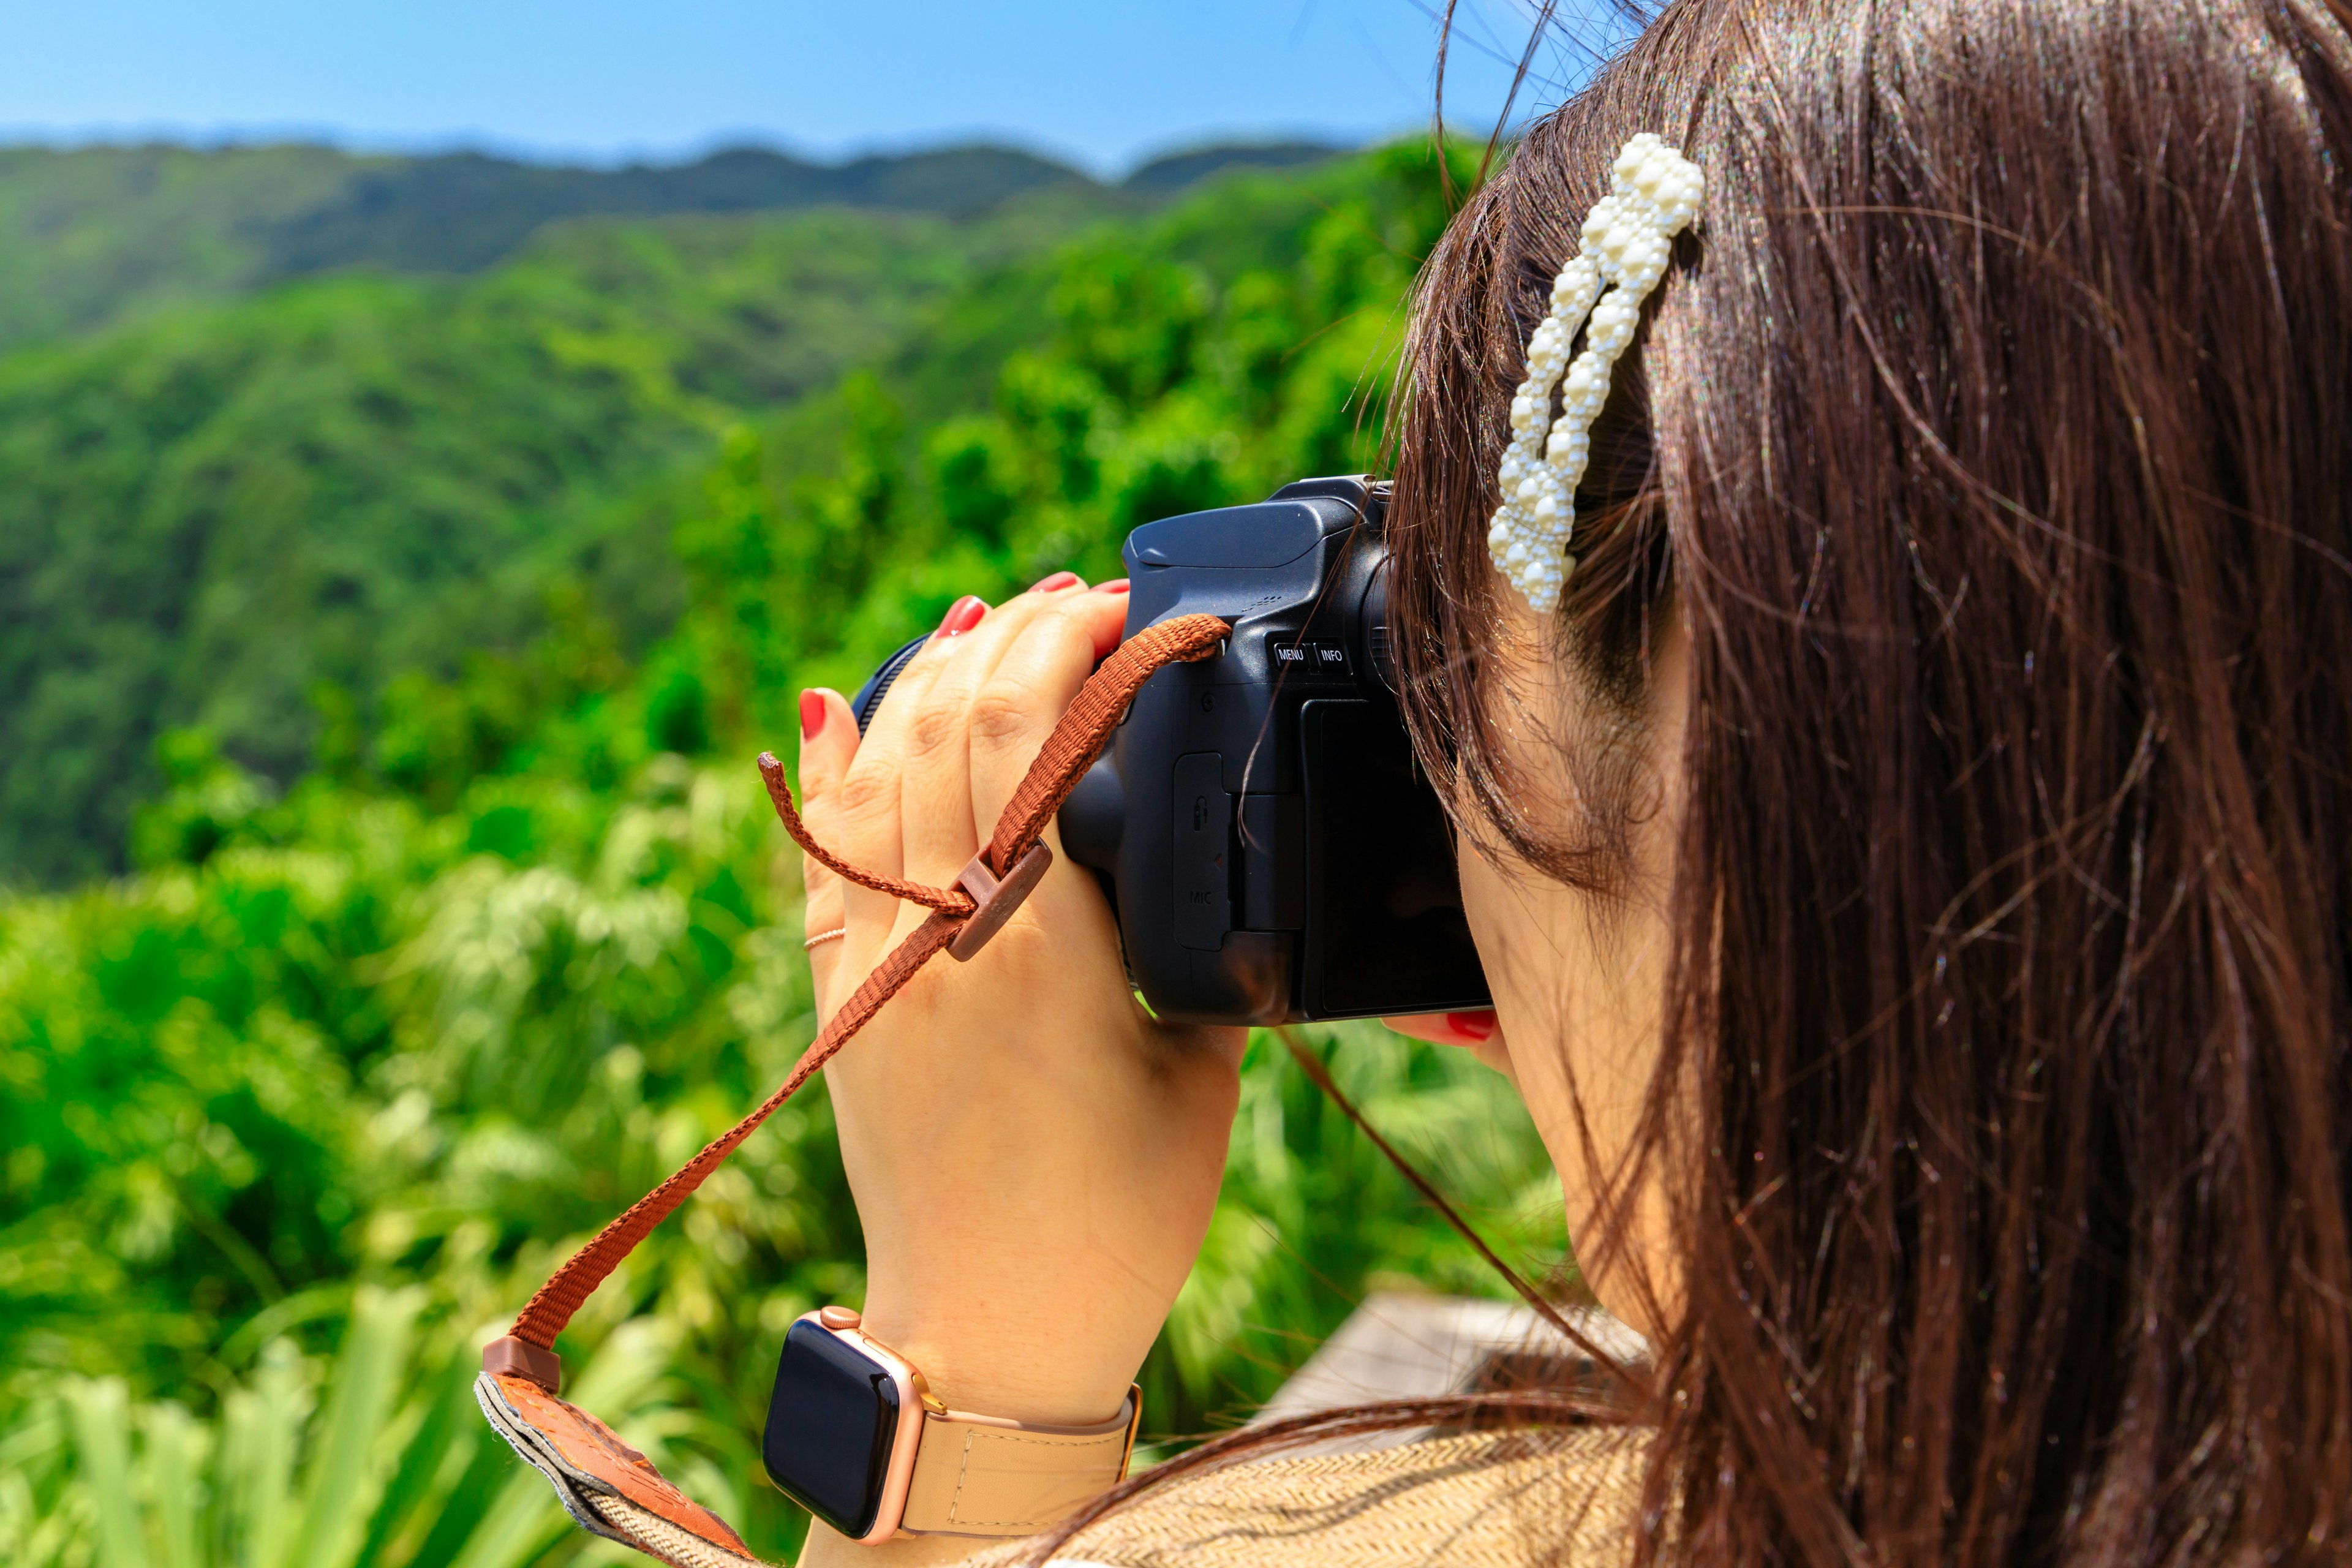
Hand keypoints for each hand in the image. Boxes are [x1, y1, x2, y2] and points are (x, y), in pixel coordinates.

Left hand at [793, 578, 1246, 1436]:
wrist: (990, 1331)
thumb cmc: (1119, 1215)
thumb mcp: (1196, 1065)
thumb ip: (1186, 941)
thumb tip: (1181, 847)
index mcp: (1043, 936)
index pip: (1033, 726)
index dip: (1071, 640)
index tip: (1128, 609)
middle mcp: (940, 927)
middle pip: (948, 720)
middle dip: (1008, 635)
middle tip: (1066, 600)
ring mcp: (874, 960)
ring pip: (878, 768)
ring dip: (929, 678)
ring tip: (980, 624)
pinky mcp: (835, 999)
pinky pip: (817, 855)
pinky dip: (829, 771)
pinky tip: (843, 706)